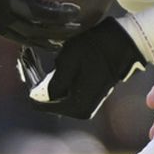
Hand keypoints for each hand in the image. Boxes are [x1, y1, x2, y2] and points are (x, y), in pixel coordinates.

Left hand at [22, 18, 146, 118]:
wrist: (126, 42)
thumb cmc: (96, 48)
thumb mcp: (68, 60)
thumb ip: (52, 82)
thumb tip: (38, 95)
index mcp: (75, 107)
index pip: (37, 103)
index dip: (30, 83)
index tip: (27, 62)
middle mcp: (81, 111)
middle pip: (46, 100)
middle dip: (38, 81)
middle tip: (32, 57)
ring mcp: (85, 102)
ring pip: (55, 93)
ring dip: (49, 77)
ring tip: (51, 56)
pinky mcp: (88, 93)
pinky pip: (66, 88)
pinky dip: (59, 76)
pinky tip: (62, 59)